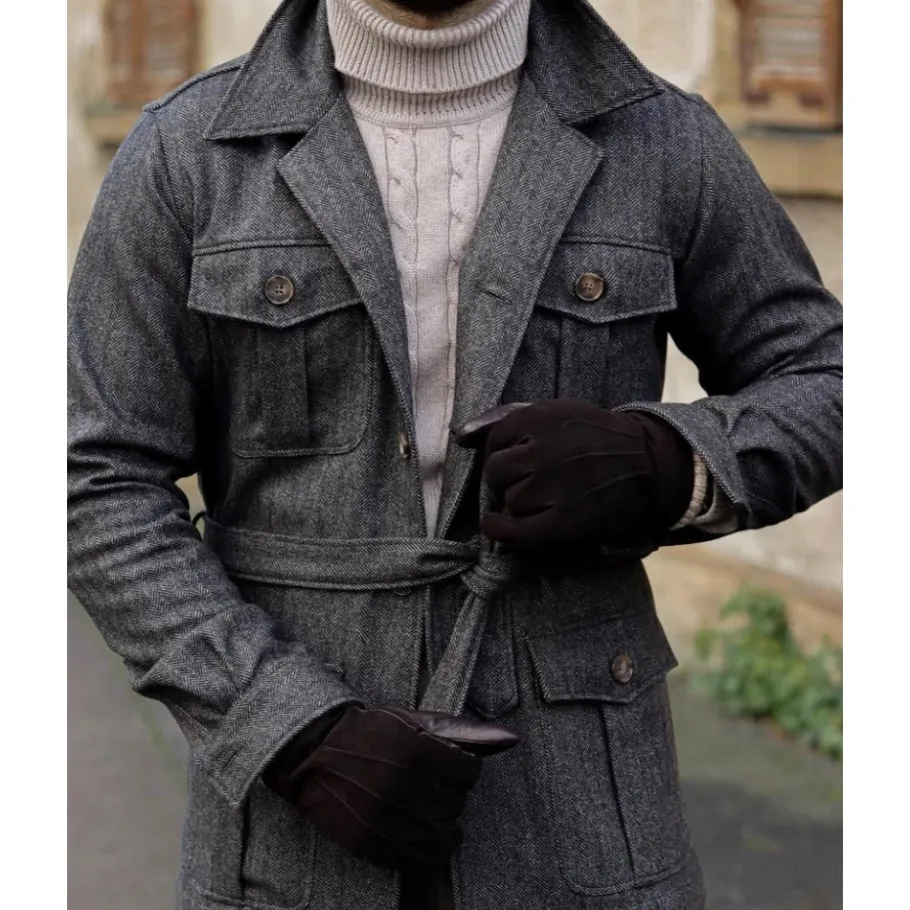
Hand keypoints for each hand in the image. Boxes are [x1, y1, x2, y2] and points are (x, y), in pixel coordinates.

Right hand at [265, 706, 519, 870]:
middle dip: (451, 798)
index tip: (450, 768)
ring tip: (430, 815)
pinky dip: (421, 851)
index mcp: (416, 748)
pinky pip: (412, 859)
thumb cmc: (370, 731)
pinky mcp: (368, 840)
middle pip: (455, 806)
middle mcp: (402, 783)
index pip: (469, 773)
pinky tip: (415, 833)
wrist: (314, 751)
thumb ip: (465, 731)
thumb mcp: (415, 720)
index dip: (463, 770)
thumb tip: (511, 739)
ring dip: (442, 828)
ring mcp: (384, 814)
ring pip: (440, 838)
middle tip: (435, 789)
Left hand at [457, 398, 693, 549]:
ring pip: (508, 499)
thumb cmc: (595, 436)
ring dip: (516, 503)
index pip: (494, 440)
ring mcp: (553, 486)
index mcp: (540, 417)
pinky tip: (497, 526)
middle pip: (495, 472)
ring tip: (541, 499)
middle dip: (506, 479)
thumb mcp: (555, 411)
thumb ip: (503, 418)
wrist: (649, 464)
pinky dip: (499, 530)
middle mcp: (544, 449)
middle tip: (530, 482)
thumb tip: (459, 436)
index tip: (522, 460)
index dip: (504, 452)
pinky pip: (514, 531)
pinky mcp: (564, 521)